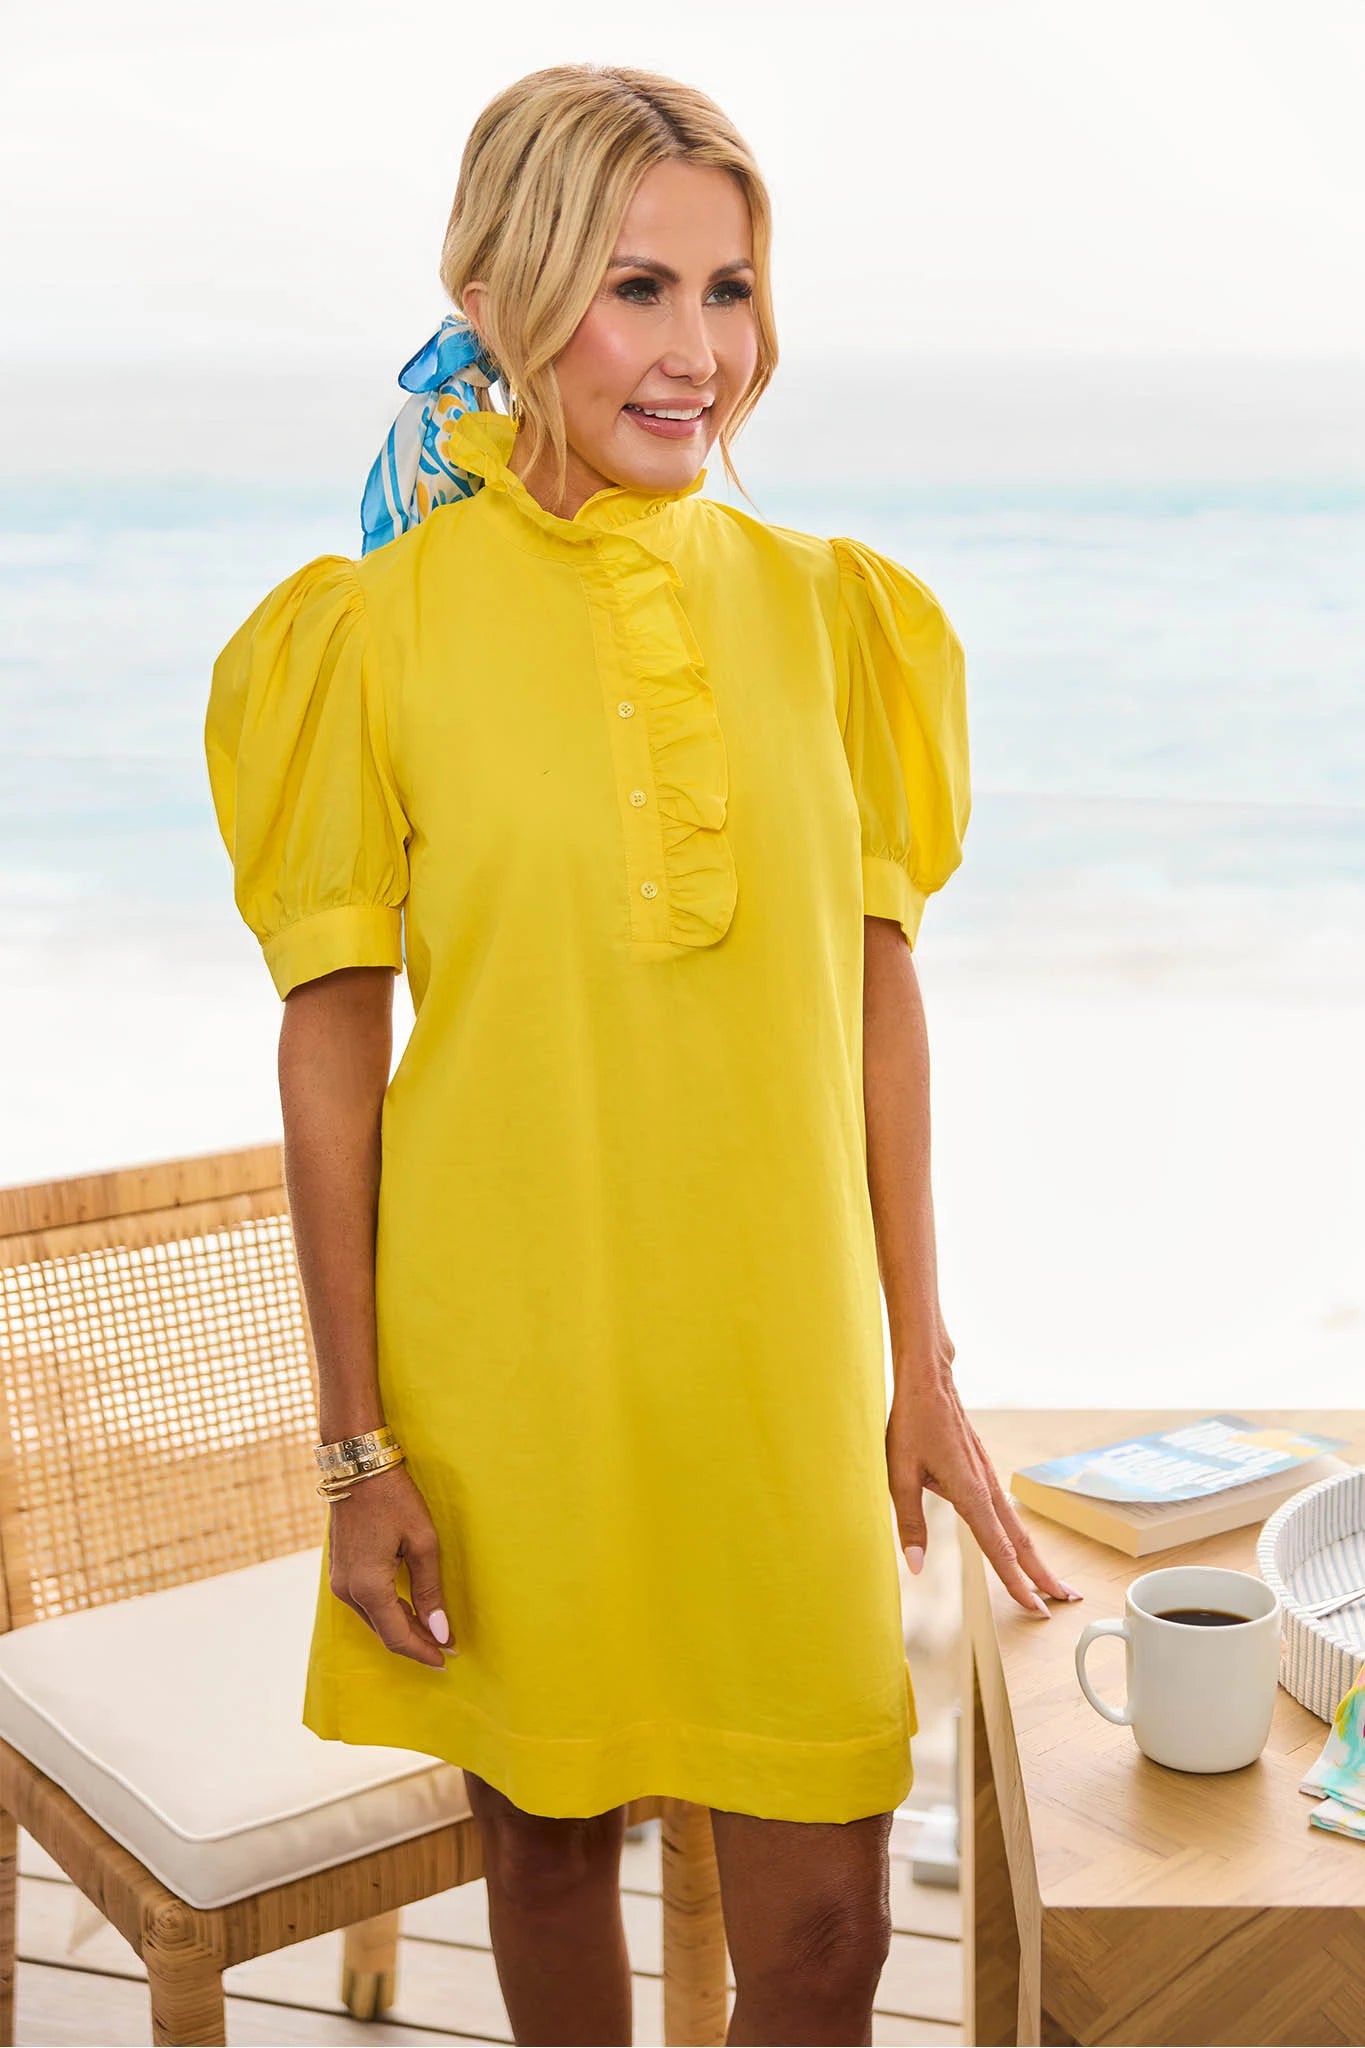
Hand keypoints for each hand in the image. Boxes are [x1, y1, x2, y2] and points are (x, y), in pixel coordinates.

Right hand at [326, 1461, 457, 1667]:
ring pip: (374, 1620)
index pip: (398, 1637)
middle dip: (416, 1642)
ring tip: (433, 1631)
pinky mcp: (338, 1571)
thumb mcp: (422, 1542)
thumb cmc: (394, 1499)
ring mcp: (338, 1582)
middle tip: (447, 1647)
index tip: (449, 1659)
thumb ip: (430, 1591)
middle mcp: (347, 1591)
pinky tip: (409, 1609)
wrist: (358, 1466)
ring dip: (402, 1628)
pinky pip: (365, 1604)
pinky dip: (388, 1612)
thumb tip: (441, 1631)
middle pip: (385, 1633)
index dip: (424, 1651)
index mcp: (369, 1587)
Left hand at [886, 1369, 1082, 1617]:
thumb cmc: (911, 1423)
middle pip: (1020, 1541)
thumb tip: (916, 1565)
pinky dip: (1018, 1535)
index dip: (1016, 1581)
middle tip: (1067, 1601)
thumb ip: (910, 1522)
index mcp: (969, 1492)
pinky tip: (1018, 1545)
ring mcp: (988, 1477)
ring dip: (1035, 1557)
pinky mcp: (983, 1470)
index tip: (1035, 1608)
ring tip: (1051, 1582)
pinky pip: (1006, 1510)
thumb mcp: (899, 1474)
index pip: (998, 1548)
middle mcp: (986, 1487)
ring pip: (1017, 1526)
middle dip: (1042, 1574)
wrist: (929, 1379)